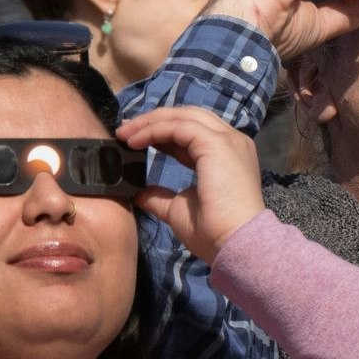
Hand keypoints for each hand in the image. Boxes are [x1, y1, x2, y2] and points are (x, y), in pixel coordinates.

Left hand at [120, 105, 265, 263]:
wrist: (234, 242)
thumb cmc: (213, 231)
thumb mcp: (179, 209)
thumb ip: (161, 197)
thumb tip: (140, 193)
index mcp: (226, 156)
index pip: (191, 133)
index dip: (162, 131)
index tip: (134, 137)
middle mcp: (231, 142)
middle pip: (188, 117)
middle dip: (154, 120)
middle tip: (125, 129)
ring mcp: (227, 140)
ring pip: (183, 116)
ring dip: (150, 122)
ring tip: (124, 133)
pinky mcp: (217, 143)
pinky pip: (179, 126)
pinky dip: (155, 129)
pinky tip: (135, 141)